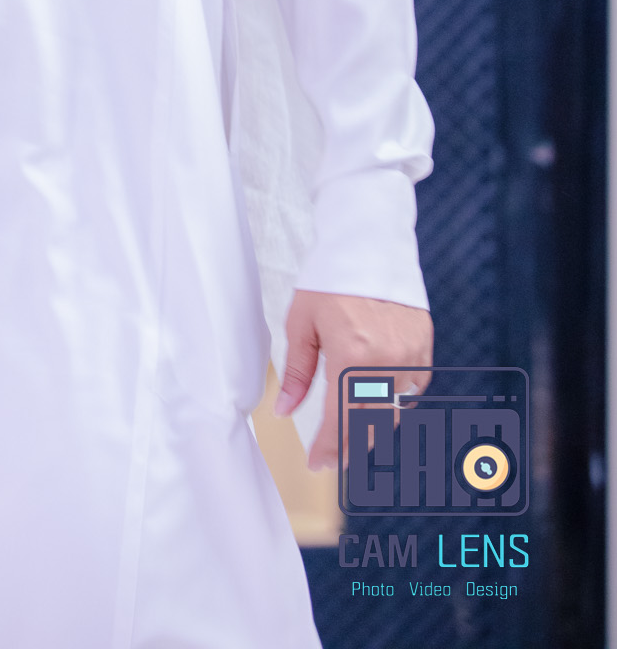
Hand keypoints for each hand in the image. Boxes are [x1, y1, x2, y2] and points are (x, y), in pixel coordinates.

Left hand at [275, 289, 432, 471]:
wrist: (369, 245)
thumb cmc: (330, 280)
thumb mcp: (302, 323)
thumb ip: (297, 373)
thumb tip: (285, 411)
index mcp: (351, 357)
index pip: (340, 421)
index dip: (327, 448)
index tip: (315, 463)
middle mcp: (386, 363)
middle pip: (370, 425)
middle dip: (349, 448)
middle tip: (331, 459)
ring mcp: (410, 357)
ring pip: (393, 413)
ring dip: (372, 429)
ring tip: (350, 436)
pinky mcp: (424, 349)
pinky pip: (411, 391)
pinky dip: (394, 402)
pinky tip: (376, 403)